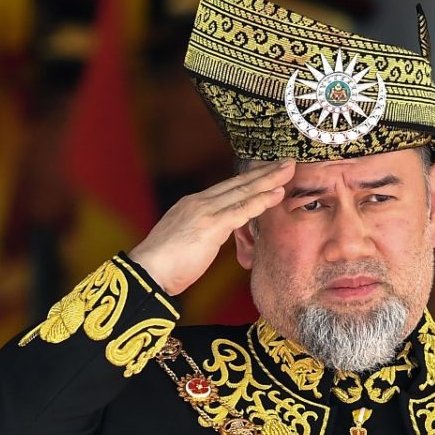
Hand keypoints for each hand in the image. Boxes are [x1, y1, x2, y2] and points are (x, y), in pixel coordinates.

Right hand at [129, 159, 294, 294]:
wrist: (146, 273)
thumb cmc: (164, 265)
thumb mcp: (187, 240)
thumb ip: (205, 232)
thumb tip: (218, 233)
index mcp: (192, 205)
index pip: (228, 187)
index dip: (250, 178)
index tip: (268, 171)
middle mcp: (199, 202)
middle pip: (238, 183)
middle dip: (264, 172)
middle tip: (287, 161)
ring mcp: (204, 212)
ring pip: (242, 192)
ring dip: (268, 180)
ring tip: (288, 170)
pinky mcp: (210, 226)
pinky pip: (240, 211)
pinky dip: (260, 201)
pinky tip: (276, 194)